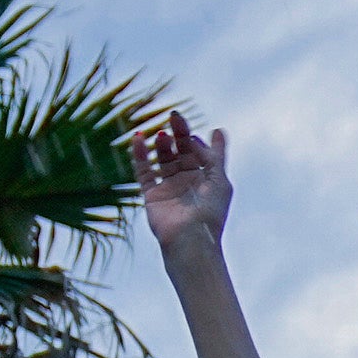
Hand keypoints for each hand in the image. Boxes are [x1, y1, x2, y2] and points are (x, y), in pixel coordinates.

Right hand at [132, 111, 235, 251]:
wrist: (190, 239)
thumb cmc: (210, 212)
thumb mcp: (219, 179)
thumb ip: (217, 155)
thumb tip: (218, 129)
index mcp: (205, 179)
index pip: (198, 152)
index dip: (193, 139)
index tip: (188, 129)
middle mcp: (186, 181)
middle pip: (180, 151)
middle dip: (177, 135)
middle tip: (173, 117)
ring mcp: (168, 187)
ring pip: (162, 159)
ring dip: (161, 145)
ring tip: (162, 134)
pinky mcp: (152, 195)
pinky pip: (144, 170)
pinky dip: (140, 155)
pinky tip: (138, 138)